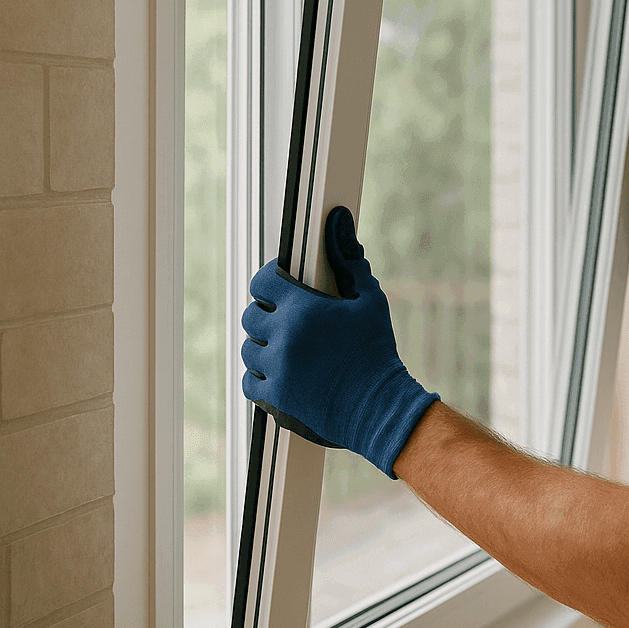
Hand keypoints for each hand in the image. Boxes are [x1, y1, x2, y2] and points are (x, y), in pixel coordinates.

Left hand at [241, 206, 438, 477]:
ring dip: (263, 346)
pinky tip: (281, 372)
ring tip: (288, 349)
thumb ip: (349, 260)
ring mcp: (277, 369)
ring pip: (248, 349)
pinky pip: (249, 381)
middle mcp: (284, 337)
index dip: (269, 280)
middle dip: (267, 315)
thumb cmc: (377, 350)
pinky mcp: (276, 397)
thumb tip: (339, 220)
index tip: (280, 285)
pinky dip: (260, 376)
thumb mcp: (369, 300)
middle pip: (250, 316)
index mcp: (304, 310)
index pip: (262, 282)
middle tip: (289, 321)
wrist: (380, 407)